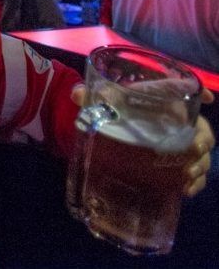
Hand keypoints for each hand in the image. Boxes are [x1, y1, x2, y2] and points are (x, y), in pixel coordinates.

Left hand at [70, 85, 214, 196]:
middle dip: (202, 141)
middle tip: (194, 151)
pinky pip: (192, 173)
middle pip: (200, 130)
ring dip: (199, 165)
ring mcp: (179, 143)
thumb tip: (77, 94)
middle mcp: (176, 121)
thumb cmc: (115, 106)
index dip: (200, 92)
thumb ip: (92, 96)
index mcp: (162, 100)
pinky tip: (185, 191)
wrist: (110, 126)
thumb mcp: (105, 100)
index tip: (209, 98)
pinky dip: (193, 183)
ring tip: (187, 176)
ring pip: (200, 154)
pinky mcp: (175, 162)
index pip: (185, 93)